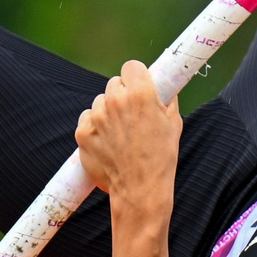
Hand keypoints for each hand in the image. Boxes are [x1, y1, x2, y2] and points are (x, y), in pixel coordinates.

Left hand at [76, 60, 182, 202]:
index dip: (136, 77)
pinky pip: (87, 119)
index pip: (131, 67)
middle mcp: (115, 101)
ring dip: (107, 112)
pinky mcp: (83, 133)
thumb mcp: (173, 123)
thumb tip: (164, 85)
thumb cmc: (161, 158)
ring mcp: (96, 117)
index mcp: (140, 94)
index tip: (138, 86)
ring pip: (99, 102)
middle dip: (122, 95)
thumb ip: (166, 99)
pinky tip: (107, 142)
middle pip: (114, 84)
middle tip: (131, 115)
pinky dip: (95, 127)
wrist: (140, 190)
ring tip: (120, 134)